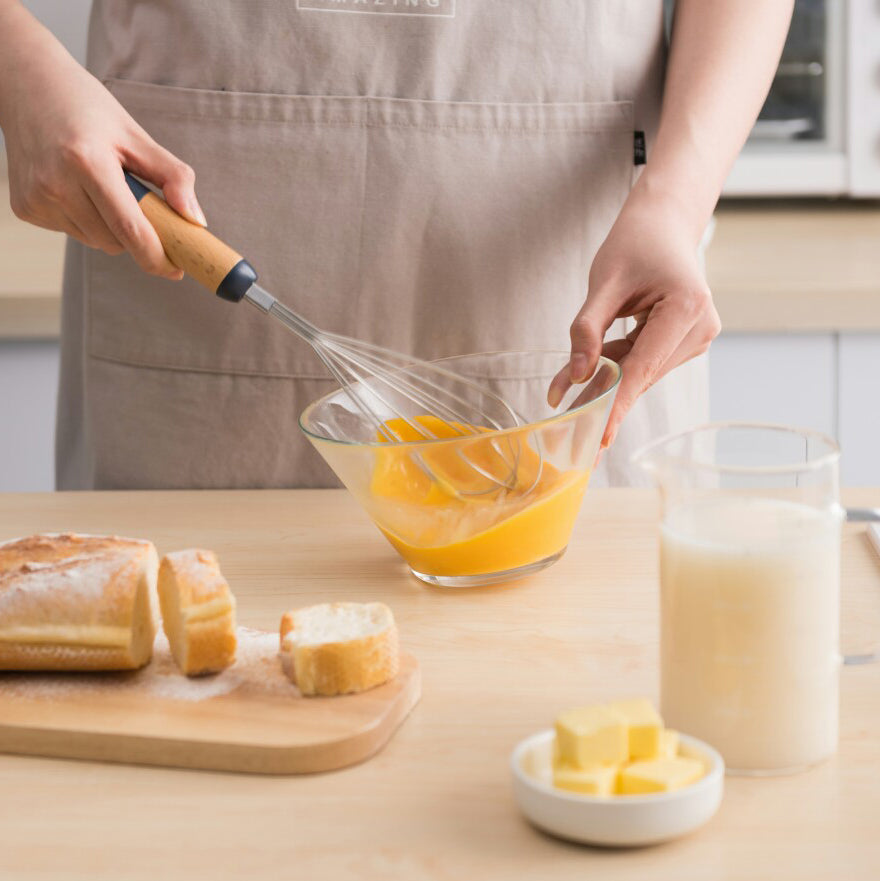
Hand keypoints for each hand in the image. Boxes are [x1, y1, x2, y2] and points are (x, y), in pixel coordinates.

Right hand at [0, 6, 204, 278]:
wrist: (25, 86)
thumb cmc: (86, 108)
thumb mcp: (135, 135)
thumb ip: (172, 177)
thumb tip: (196, 221)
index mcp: (87, 162)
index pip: (129, 228)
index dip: (157, 256)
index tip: (178, 269)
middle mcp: (56, 184)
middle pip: (114, 242)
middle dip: (136, 237)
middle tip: (142, 208)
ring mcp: (37, 199)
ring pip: (95, 242)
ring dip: (110, 229)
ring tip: (102, 187)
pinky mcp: (25, 208)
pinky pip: (73, 233)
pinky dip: (86, 221)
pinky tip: (77, 188)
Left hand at [547, 190, 720, 447]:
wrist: (662, 224)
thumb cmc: (634, 244)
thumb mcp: (603, 282)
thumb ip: (587, 329)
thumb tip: (577, 377)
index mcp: (687, 307)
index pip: (643, 368)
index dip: (616, 404)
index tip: (597, 437)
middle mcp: (699, 328)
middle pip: (640, 376)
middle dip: (598, 398)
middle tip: (565, 433)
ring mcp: (695, 338)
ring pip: (637, 374)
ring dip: (598, 384)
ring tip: (558, 395)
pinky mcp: (683, 342)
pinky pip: (640, 364)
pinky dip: (609, 370)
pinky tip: (577, 381)